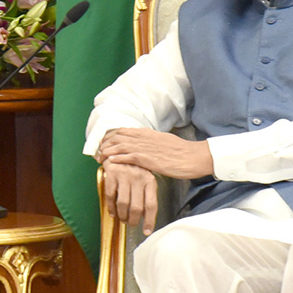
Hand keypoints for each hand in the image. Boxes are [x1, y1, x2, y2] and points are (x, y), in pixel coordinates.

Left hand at [97, 127, 214, 178]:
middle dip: (104, 143)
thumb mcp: (163, 141)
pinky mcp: (149, 159)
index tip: (103, 143)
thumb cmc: (181, 152)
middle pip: (117, 136)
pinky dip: (117, 159)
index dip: (110, 136)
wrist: (194, 156)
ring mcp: (146, 147)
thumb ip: (150, 141)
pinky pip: (128, 157)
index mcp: (147, 132)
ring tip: (99, 157)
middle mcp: (144, 137)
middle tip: (97, 151)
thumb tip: (141, 144)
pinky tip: (110, 162)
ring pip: (119, 145)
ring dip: (107, 151)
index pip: (122, 130)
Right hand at [102, 159, 159, 235]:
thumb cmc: (134, 167)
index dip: (149, 220)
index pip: (151, 205)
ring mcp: (125, 175)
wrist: (120, 148)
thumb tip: (145, 217)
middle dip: (133, 220)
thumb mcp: (145, 178)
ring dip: (122, 215)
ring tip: (122, 218)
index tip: (146, 231)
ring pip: (123, 204)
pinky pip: (110, 196)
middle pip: (136, 207)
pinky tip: (112, 212)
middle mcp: (139, 178)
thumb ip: (146, 194)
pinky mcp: (112, 173)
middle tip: (130, 223)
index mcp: (150, 180)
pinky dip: (111, 207)